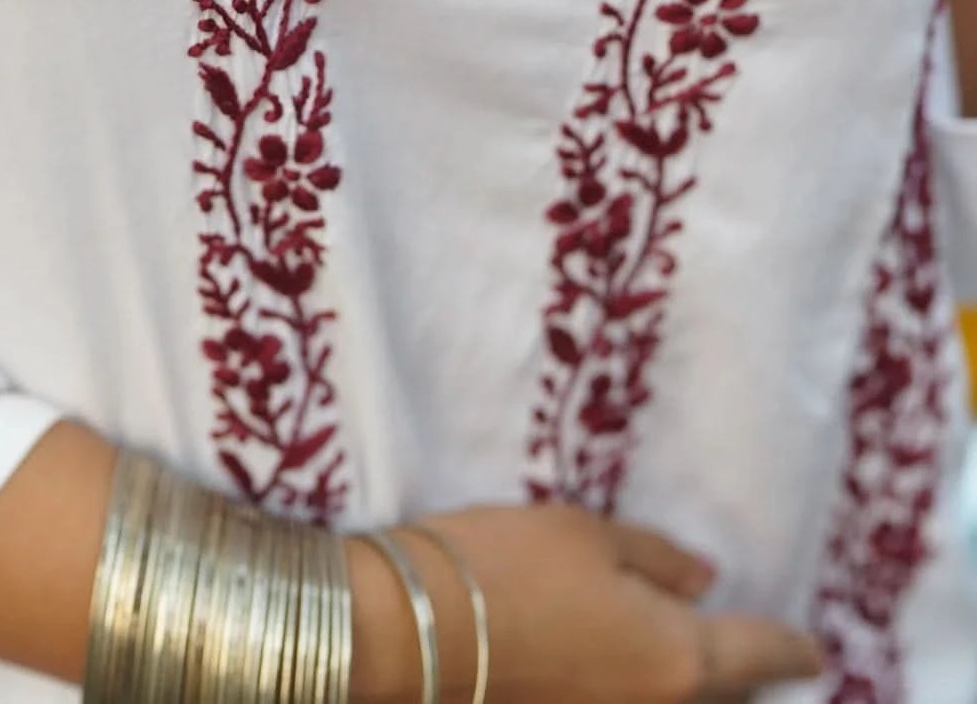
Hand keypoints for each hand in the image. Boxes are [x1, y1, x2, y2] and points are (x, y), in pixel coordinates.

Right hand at [349, 501, 824, 703]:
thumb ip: (656, 560)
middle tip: (754, 655)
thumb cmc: (504, 563)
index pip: (762, 656)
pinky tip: (624, 667)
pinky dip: (640, 689)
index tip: (815, 650)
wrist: (407, 629)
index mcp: (679, 657)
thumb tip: (702, 580)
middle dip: (742, 678)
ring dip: (689, 685)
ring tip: (690, 659)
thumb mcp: (587, 534)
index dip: (793, 650)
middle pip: (721, 697)